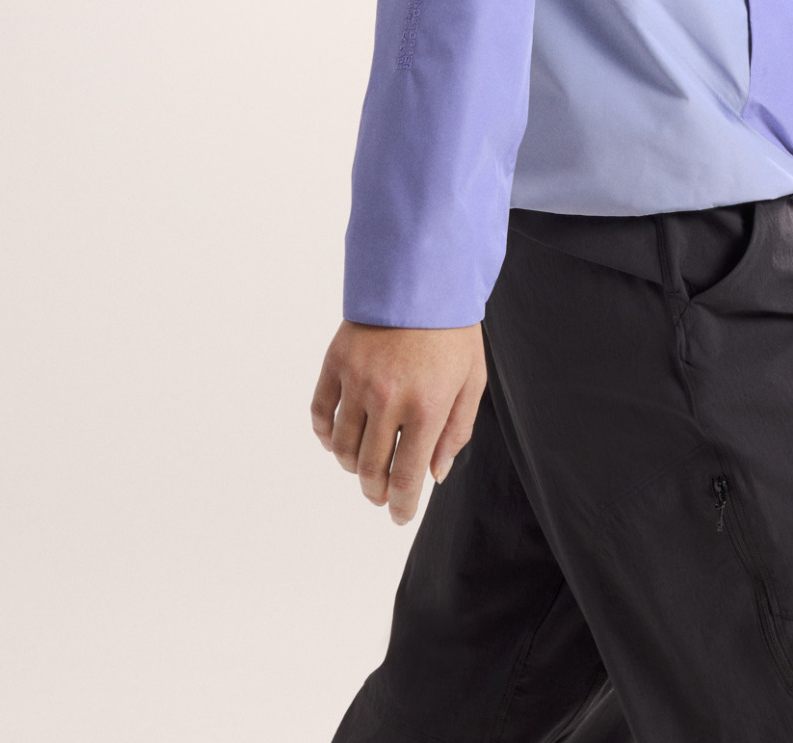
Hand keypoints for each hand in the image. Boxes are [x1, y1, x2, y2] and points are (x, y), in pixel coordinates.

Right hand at [310, 320, 485, 524]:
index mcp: (426, 407)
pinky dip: (325, 435)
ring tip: (364, 467)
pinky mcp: (336, 363)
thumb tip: (435, 475)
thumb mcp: (471, 380)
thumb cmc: (452, 330)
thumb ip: (456, 432)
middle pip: (369, 469)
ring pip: (342, 447)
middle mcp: (387, 399)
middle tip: (382, 496)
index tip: (399, 516)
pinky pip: (321, 412)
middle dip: (376, 491)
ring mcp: (357, 381)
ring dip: (351, 467)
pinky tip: (335, 441)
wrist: (422, 276)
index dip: (400, 505)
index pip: (405, 477)